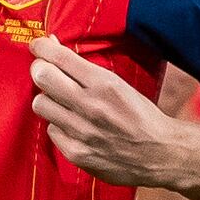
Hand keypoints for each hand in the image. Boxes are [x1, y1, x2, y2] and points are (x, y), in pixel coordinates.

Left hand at [29, 39, 187, 187]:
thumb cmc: (141, 115)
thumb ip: (87, 70)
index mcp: (105, 83)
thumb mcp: (120, 84)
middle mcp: (91, 106)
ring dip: (48, 100)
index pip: (59, 57)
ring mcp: (82, 131)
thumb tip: (55, 48)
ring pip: (41, 104)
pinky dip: (59, 126)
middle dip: (39, 70)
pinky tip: (73, 126)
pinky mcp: (76, 153)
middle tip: (44, 71)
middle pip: (41, 77)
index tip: (38, 46)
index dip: (42, 47)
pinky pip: (51, 131)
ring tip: (61, 102)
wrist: (161, 154)